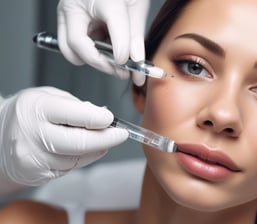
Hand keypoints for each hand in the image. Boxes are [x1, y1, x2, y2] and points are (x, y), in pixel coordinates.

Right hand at [0, 87, 127, 186]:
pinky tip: (88, 150)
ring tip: (105, 140)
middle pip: (79, 142)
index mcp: (36, 107)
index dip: (97, 118)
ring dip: (97, 149)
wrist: (1, 136)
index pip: (72, 114)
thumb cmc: (29, 113)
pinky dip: (84, 158)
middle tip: (121, 135)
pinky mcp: (37, 172)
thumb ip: (76, 107)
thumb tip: (103, 116)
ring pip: (77, 158)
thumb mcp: (50, 97)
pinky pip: (70, 167)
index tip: (112, 120)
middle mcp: (32, 133)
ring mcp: (33, 156)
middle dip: (106, 139)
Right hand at [57, 0, 149, 85]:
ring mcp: (67, 13)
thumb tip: (136, 59)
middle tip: (121, 70)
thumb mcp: (135, 3)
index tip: (129, 62)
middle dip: (100, 63)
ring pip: (70, 50)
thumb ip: (136, 32)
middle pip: (77, 45)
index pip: (113, 21)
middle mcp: (76, 4)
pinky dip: (91, 52)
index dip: (122, 46)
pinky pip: (74, 46)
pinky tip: (106, 49)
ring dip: (93, 59)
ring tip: (114, 60)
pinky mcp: (65, 22)